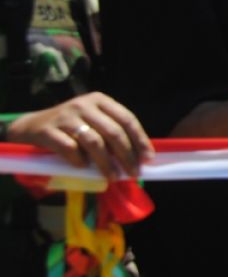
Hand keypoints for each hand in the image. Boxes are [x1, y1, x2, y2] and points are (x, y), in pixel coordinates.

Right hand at [6, 92, 153, 180]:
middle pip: (113, 132)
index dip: (139, 140)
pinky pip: (69, 148)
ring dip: (106, 162)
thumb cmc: (70, 127)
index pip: (127, 119)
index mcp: (99, 100)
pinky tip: (83, 167)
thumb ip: (111, 132)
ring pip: (94, 141)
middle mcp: (84, 105)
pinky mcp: (48, 130)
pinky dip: (79, 160)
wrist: (31, 126)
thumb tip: (138, 156)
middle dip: (126, 155)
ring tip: (112, 176)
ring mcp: (65, 116)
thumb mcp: (92, 121)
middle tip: (133, 172)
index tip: (147, 158)